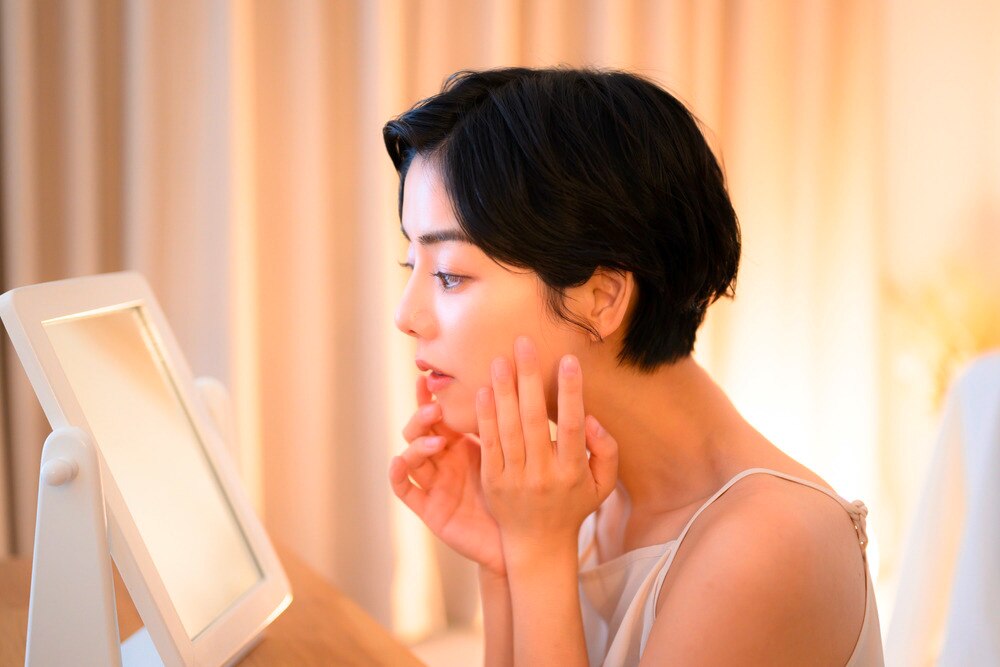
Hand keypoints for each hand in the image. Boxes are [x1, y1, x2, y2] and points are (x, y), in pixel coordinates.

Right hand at [389, 375, 505, 574]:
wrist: (520, 543)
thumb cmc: (522, 497)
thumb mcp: (519, 457)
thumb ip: (519, 428)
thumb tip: (540, 391)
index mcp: (464, 445)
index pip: (441, 415)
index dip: (432, 396)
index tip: (431, 378)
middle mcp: (444, 460)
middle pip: (420, 429)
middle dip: (423, 416)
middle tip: (437, 408)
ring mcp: (434, 484)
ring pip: (412, 455)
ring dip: (418, 443)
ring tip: (437, 438)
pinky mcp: (429, 509)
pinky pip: (405, 490)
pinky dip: (397, 474)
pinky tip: (399, 461)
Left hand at [476, 336, 617, 565]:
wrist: (539, 544)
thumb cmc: (574, 505)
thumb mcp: (603, 484)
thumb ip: (606, 450)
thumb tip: (590, 419)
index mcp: (572, 471)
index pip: (571, 425)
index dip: (571, 392)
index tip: (568, 359)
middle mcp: (542, 474)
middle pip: (534, 420)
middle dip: (529, 378)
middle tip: (523, 343)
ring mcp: (514, 478)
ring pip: (508, 428)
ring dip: (503, 391)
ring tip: (500, 360)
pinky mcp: (492, 481)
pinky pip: (488, 444)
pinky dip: (485, 416)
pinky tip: (483, 390)